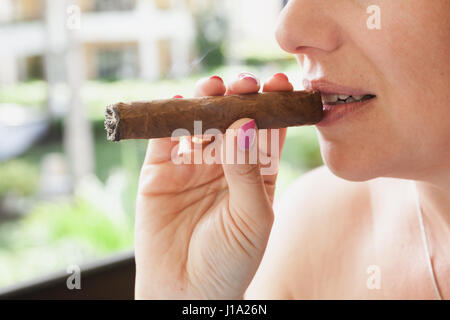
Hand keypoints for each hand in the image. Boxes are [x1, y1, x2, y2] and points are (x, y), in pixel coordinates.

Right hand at [134, 72, 293, 298]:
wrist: (184, 291)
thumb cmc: (229, 260)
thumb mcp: (251, 217)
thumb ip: (249, 171)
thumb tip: (245, 123)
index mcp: (255, 174)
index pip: (267, 132)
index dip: (273, 106)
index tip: (278, 83)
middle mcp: (224, 164)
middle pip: (232, 120)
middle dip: (239, 98)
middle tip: (244, 84)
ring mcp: (191, 165)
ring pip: (199, 123)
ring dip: (205, 101)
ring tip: (213, 87)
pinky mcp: (160, 171)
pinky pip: (163, 138)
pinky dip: (168, 118)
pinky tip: (176, 100)